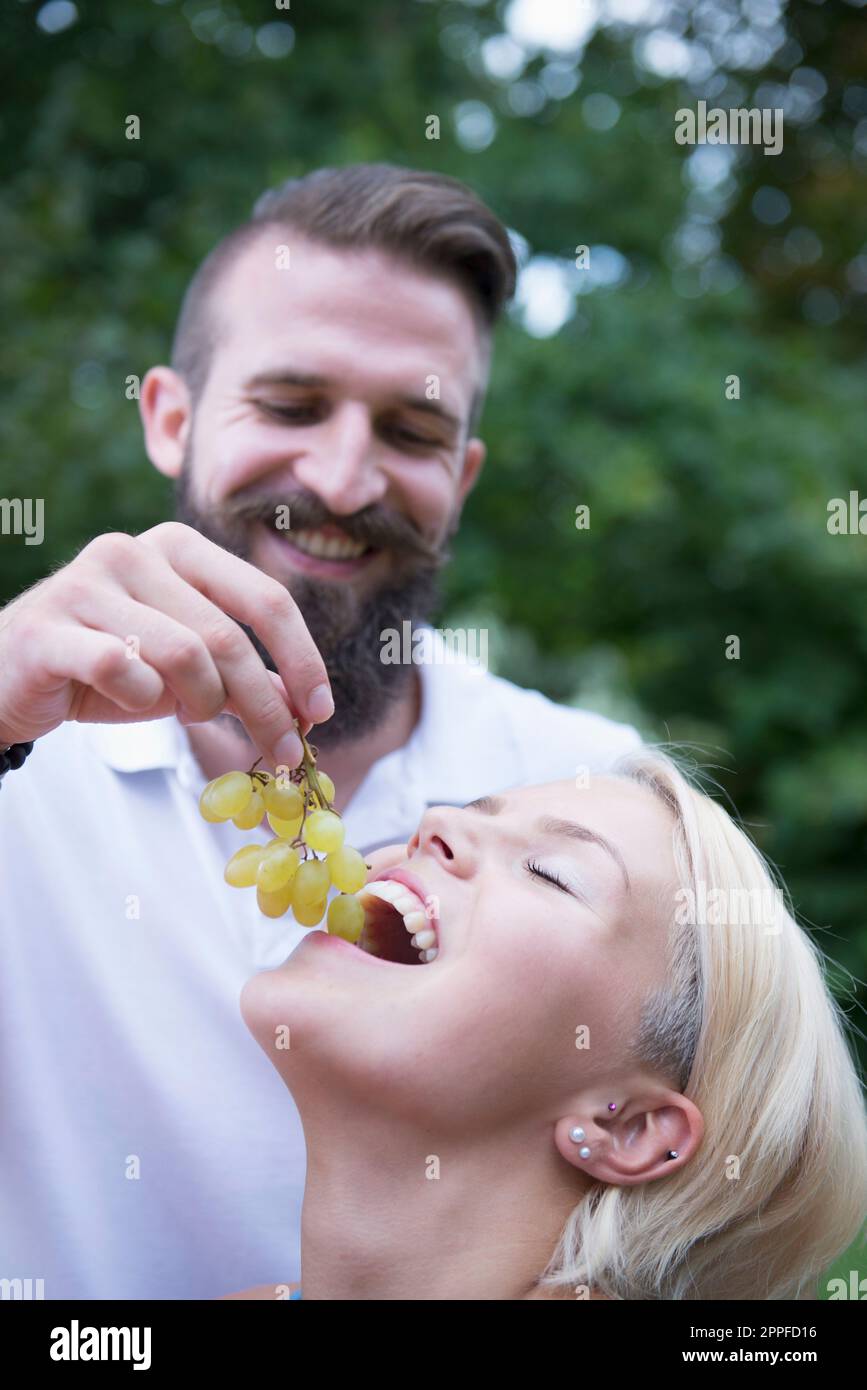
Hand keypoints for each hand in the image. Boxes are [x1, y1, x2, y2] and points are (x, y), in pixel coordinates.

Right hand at [0, 521, 332, 768]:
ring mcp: (86, 584)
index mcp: (178, 546)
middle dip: (264, 704)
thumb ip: (244, 676)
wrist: (9, 677)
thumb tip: (306, 708)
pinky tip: (138, 703)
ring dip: (202, 703)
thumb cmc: (108, 667)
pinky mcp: (47, 628)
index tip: (320, 712)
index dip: (302, 658)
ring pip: (182, 653)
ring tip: (191, 718)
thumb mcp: (186, 668)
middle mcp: (133, 550)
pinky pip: (120, 668)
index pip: (265, 598)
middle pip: (227, 636)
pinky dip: (142, 698)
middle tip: (282, 752)